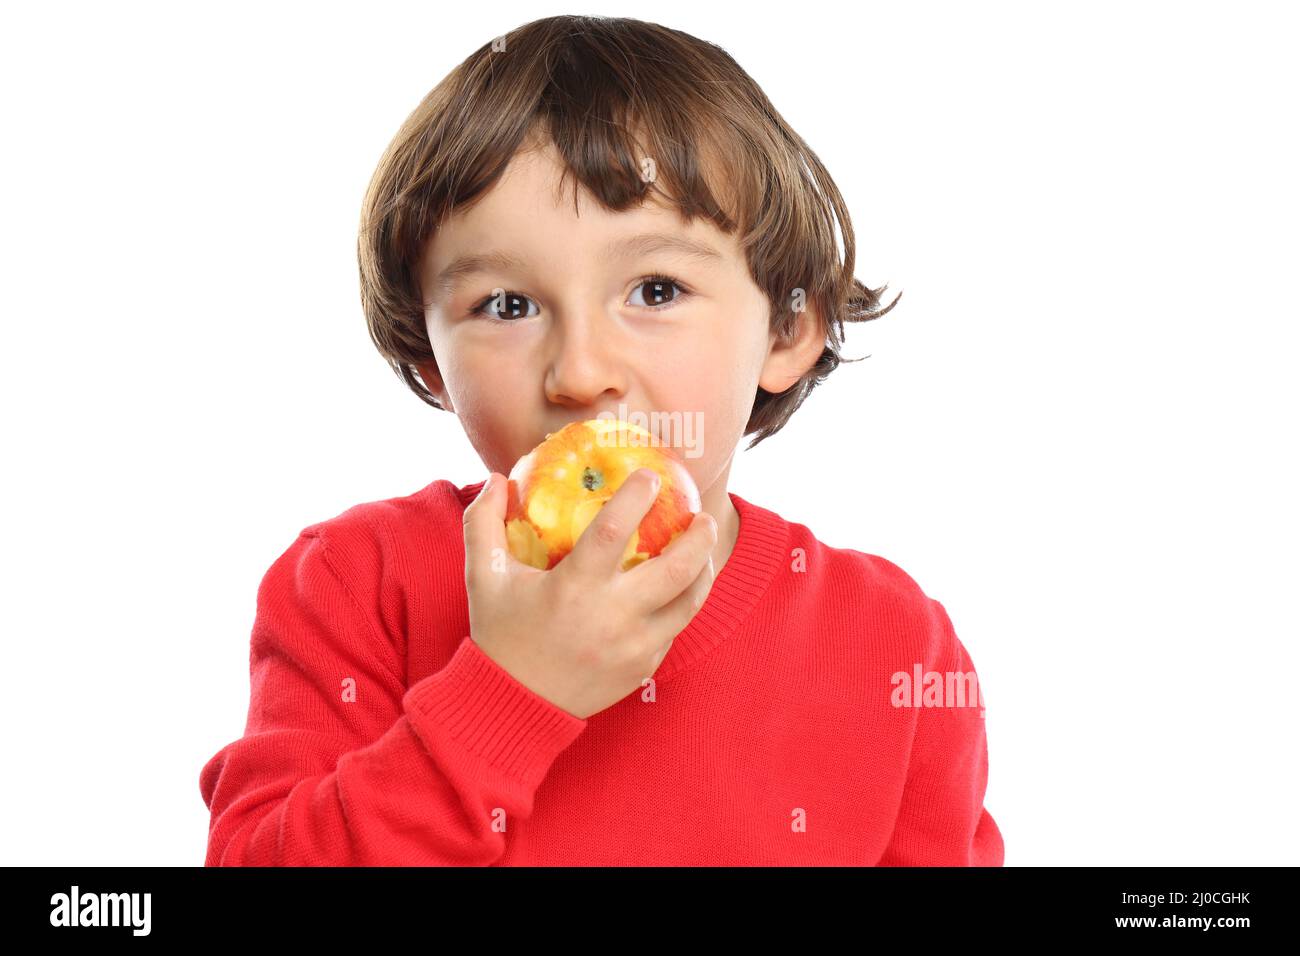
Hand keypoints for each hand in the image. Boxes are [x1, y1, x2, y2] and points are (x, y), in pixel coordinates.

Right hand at [462, 468, 716, 718]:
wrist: (513, 706)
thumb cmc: (499, 634)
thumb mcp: (484, 576)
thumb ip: (483, 522)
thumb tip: (498, 478)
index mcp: (573, 588)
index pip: (613, 530)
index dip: (636, 497)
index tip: (651, 475)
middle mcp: (611, 617)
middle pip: (675, 569)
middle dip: (700, 537)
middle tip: (704, 515)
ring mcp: (633, 647)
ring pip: (689, 603)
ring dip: (704, 571)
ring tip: (703, 549)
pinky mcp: (643, 668)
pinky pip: (673, 630)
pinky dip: (681, 604)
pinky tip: (678, 587)